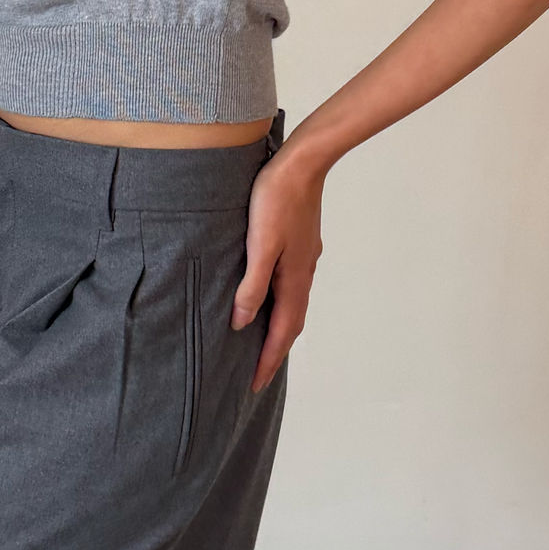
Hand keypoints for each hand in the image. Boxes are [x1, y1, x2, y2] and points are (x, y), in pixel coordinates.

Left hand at [231, 143, 326, 392]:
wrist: (302, 163)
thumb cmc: (276, 199)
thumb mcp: (259, 245)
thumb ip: (252, 285)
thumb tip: (243, 323)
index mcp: (295, 278)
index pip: (282, 331)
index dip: (268, 359)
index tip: (255, 385)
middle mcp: (304, 273)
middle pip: (292, 323)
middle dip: (275, 350)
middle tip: (258, 374)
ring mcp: (305, 258)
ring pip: (292, 304)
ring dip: (279, 328)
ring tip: (262, 344)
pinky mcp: (301, 244)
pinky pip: (291, 287)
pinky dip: (280, 304)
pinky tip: (268, 298)